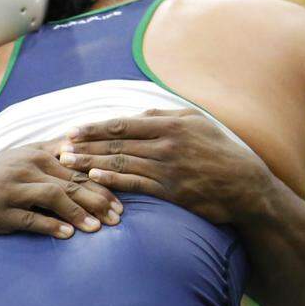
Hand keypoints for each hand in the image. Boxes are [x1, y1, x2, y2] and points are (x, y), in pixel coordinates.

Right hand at [0, 145, 122, 238]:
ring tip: (97, 227)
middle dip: (97, 201)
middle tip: (118, 217)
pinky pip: (29, 218)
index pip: (77, 171)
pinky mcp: (1, 212)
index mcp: (37, 156)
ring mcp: (13, 190)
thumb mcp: (23, 155)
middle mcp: (27, 170)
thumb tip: (81, 140)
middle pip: (70, 184)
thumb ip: (52, 149)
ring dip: (78, 213)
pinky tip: (68, 234)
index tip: (122, 202)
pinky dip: (50, 225)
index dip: (102, 186)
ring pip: (52, 198)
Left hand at [57, 108, 268, 224]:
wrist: (245, 186)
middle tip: (59, 149)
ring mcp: (168, 168)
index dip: (94, 128)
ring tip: (67, 165)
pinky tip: (93, 180)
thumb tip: (136, 114)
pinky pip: (136, 184)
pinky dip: (112, 181)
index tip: (72, 131)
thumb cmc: (219, 151)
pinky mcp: (171, 191)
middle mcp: (166, 144)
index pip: (123, 123)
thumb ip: (164, 116)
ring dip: (90, 164)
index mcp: (170, 124)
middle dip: (85, 146)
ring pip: (121, 163)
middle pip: (116, 143)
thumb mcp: (197, 123)